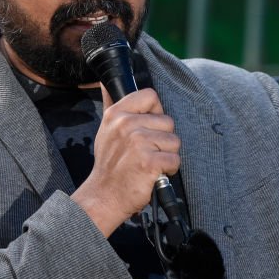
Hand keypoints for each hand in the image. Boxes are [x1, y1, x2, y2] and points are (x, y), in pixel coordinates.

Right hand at [72, 86, 180, 236]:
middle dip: (162, 139)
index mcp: (117, 114)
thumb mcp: (105, 130)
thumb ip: (111, 104)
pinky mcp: (149, 161)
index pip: (151, 96)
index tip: (148, 127)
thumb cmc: (109, 164)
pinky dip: (169, 170)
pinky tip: (153, 173)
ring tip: (149, 163)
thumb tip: (105, 82)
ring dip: (166, 155)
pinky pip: (175, 159)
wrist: (104, 196)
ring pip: (174, 141)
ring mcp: (138, 143)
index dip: (156, 112)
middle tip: (145, 152)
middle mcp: (127, 125)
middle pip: (168, 121)